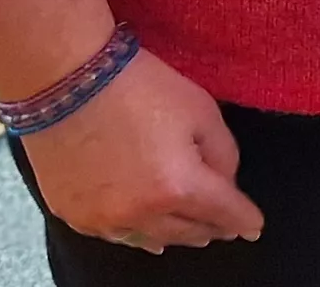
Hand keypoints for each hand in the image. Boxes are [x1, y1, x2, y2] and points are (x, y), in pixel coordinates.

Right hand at [18, 51, 261, 253]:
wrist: (65, 78)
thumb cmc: (138, 85)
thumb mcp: (201, 110)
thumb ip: (224, 154)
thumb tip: (224, 183)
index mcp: (178, 187)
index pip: (225, 215)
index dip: (244, 220)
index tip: (254, 226)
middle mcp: (141, 213)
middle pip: (189, 233)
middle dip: (212, 229)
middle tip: (225, 228)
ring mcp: (102, 217)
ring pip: (151, 240)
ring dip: (175, 236)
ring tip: (192, 235)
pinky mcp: (71, 212)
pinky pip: (113, 235)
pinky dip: (135, 234)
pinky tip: (144, 234)